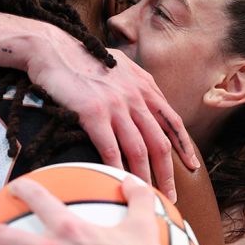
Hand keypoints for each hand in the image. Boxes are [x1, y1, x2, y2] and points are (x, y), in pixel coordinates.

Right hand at [27, 29, 199, 201]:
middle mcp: (135, 96)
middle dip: (168, 173)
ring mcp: (116, 105)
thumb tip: (148, 102)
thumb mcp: (120, 66)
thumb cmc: (82, 58)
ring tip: (148, 196)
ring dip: (145, 177)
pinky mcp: (93, 112)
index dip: (184, 146)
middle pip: (160, 142)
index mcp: (144, 86)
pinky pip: (110, 148)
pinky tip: (120, 183)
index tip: (192, 167)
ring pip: (139, 149)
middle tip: (170, 196)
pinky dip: (118, 168)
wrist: (52, 48)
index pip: (172, 121)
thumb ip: (136, 85)